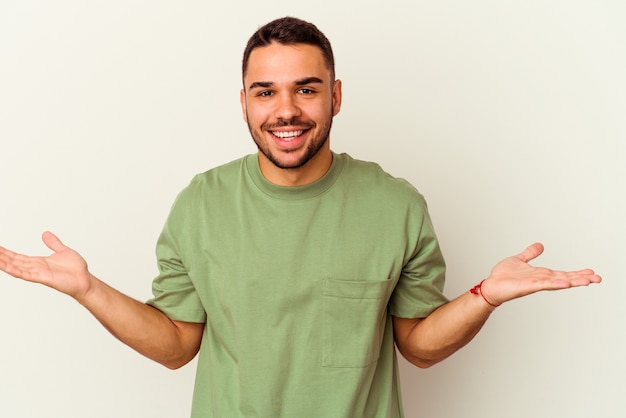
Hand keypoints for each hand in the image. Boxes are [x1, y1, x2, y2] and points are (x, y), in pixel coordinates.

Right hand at [0, 231, 92, 298]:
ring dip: (5, 263)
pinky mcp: (44, 278)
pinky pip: (27, 274)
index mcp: (39, 262)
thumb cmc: (76, 269)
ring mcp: (39, 273)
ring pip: (17, 267)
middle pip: (14, 261)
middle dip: (2, 256)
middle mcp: (36, 268)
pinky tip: (7, 267)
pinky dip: (16, 271)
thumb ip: (53, 243)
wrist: (85, 280)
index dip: (7, 253)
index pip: (19, 257)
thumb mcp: (63, 251)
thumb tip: (45, 234)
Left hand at [481, 243, 601, 305]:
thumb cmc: (503, 276)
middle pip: (565, 278)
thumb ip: (530, 254)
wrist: (490, 285)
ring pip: (558, 282)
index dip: (577, 273)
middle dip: (581, 278)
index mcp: (541, 274)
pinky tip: (566, 283)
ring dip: (573, 281)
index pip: (563, 273)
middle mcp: (541, 279)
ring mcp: (535, 284)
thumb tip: (540, 245)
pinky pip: (543, 284)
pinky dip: (555, 284)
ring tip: (588, 281)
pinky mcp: (527, 286)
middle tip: (598, 278)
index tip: (592, 273)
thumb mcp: (519, 259)